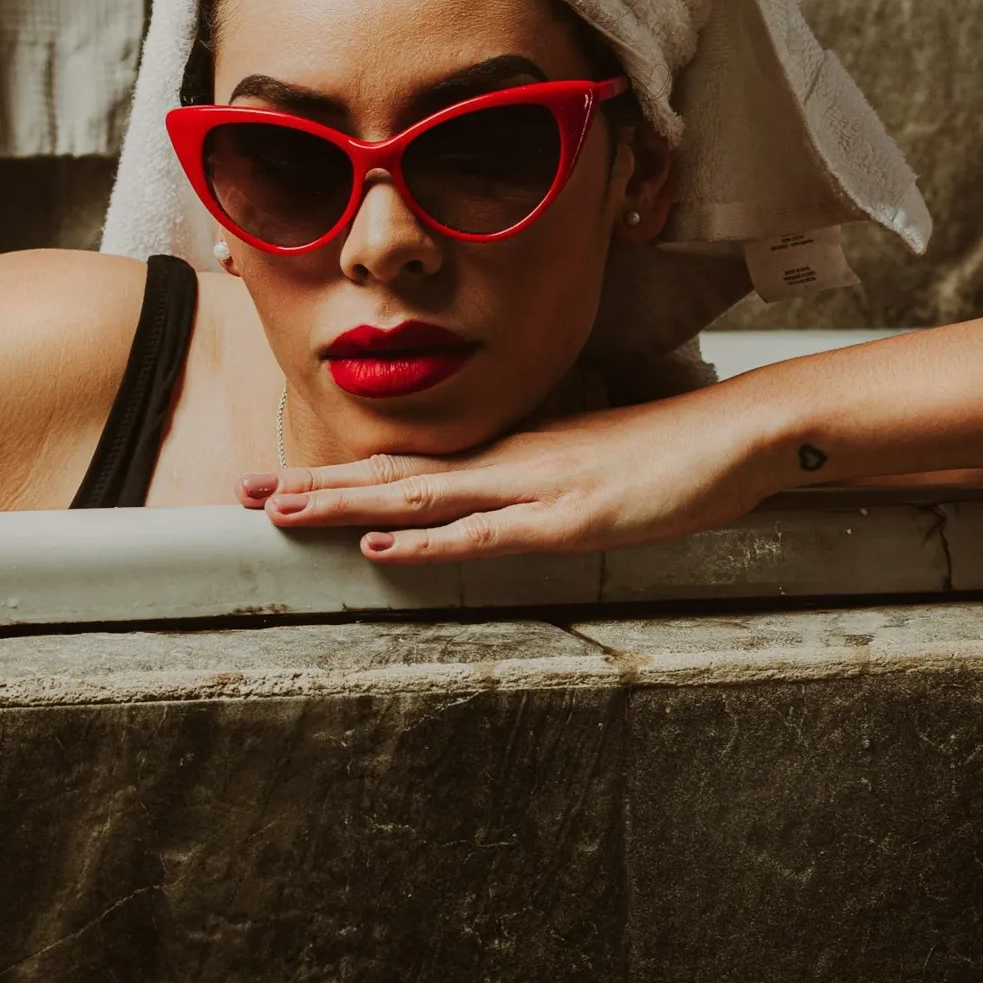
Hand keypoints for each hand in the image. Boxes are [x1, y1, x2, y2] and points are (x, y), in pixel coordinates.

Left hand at [237, 393, 772, 562]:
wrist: (739, 433)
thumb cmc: (676, 454)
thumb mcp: (596, 472)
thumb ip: (548, 488)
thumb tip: (511, 504)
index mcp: (512, 457)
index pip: (409, 469)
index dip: (342, 478)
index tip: (280, 484)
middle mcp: (510, 464)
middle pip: (394, 477)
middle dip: (317, 487)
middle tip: (242, 494)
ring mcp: (536, 488)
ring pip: (421, 499)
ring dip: (348, 507)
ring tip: (282, 511)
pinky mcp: (571, 517)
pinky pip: (486, 535)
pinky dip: (429, 544)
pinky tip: (385, 549)